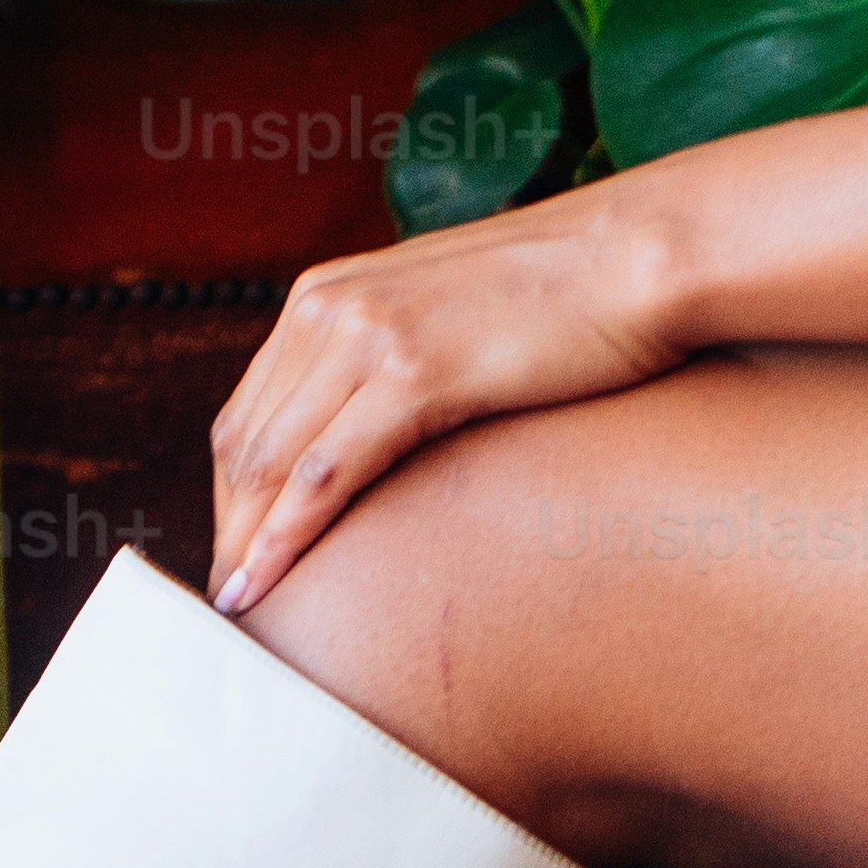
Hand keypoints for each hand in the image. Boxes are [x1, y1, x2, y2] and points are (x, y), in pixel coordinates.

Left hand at [199, 176, 696, 616]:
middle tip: (234, 600)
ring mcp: (366, 335)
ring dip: (246, 542)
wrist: (636, 257)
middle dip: (231, 528)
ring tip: (239, 610)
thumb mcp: (445, 320)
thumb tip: (375, 431)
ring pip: (269, 461)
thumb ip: (394, 361)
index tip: (240, 556)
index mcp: (326, 294)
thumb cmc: (563, 300)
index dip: (233, 495)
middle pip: (243, 442)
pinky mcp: (413, 373)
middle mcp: (328, 307)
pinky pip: (324, 472)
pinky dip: (285, 536)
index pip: (248, 412)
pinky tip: (268, 582)